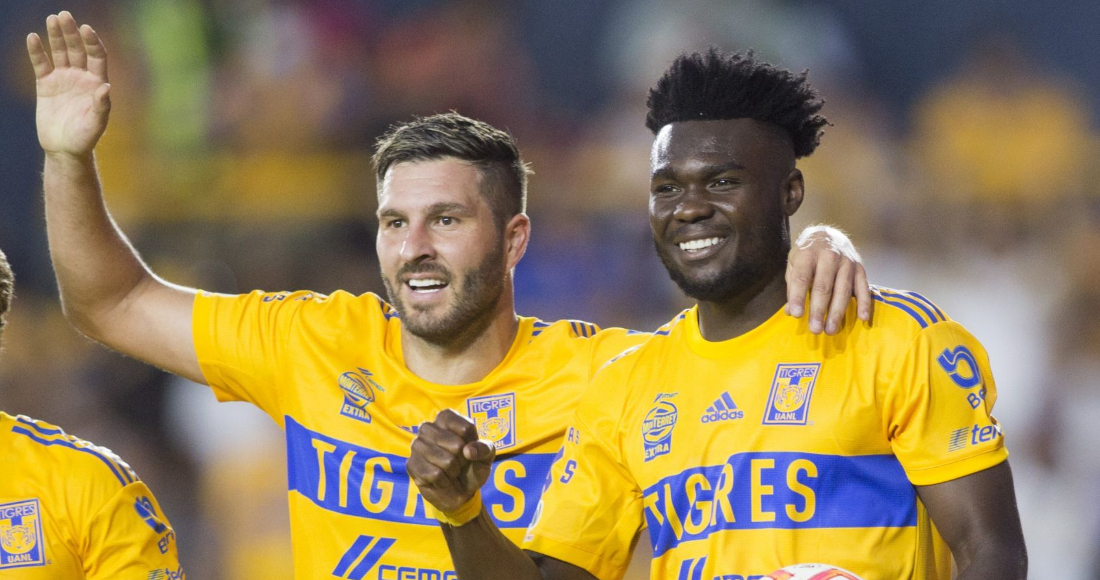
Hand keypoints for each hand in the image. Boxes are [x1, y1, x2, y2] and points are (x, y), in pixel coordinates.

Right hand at [27, 11, 110, 158]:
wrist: (64, 149)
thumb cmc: (85, 138)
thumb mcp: (96, 124)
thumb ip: (101, 105)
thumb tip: (106, 86)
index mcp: (96, 83)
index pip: (96, 56)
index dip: (92, 42)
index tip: (86, 29)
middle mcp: (81, 77)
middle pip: (77, 49)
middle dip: (72, 33)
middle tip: (65, 16)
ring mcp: (63, 79)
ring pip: (60, 52)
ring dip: (56, 36)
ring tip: (52, 19)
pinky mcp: (46, 85)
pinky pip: (41, 64)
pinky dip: (37, 51)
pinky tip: (33, 38)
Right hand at [407, 410, 495, 514]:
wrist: (459, 493)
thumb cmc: (471, 468)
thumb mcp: (486, 457)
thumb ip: (484, 449)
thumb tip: (468, 451)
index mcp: (446, 418)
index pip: (465, 427)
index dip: (472, 444)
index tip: (469, 450)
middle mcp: (428, 427)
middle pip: (456, 444)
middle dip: (463, 460)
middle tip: (458, 463)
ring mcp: (417, 445)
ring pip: (446, 461)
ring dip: (454, 472)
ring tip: (449, 471)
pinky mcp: (411, 464)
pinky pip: (435, 474)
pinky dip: (444, 481)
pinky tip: (441, 480)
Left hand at [785, 225, 871, 334]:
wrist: (829, 234)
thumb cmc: (807, 253)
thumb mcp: (794, 263)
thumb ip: (792, 286)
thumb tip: (790, 311)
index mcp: (808, 254)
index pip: (802, 277)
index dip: (798, 296)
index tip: (796, 315)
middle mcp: (829, 256)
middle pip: (823, 286)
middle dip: (819, 310)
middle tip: (815, 329)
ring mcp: (847, 262)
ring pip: (843, 290)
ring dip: (837, 312)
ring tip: (830, 330)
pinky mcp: (860, 267)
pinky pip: (863, 287)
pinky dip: (864, 303)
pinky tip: (862, 318)